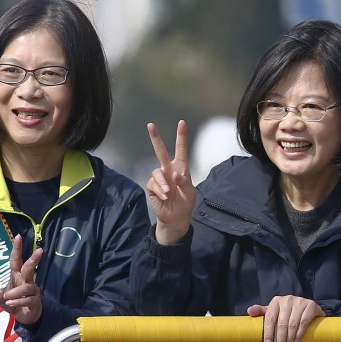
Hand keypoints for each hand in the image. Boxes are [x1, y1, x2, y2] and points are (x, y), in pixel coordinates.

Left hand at [0, 234, 43, 324]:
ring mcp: (32, 291)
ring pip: (26, 288)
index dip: (17, 249)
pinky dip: (17, 302)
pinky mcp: (35, 301)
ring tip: (7, 299)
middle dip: (34, 260)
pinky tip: (10, 304)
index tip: (18, 236)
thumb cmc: (13, 302)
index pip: (17, 260)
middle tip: (40, 250)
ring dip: (14, 293)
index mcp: (17, 276)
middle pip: (30, 268)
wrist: (25, 316)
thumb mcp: (1, 299)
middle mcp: (26, 281)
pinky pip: (27, 300)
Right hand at [146, 120, 195, 244]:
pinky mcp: (152, 187)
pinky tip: (164, 198)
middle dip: (156, 138)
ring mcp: (160, 178)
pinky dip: (159, 191)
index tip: (182, 122)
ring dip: (163, 183)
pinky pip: (153, 184)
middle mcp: (168, 170)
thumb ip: (184, 182)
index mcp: (181, 168)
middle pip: (161, 151)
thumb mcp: (190, 193)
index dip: (181, 136)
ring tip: (168, 193)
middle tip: (150, 125)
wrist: (176, 218)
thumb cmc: (186, 203)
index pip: (181, 150)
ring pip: (156, 172)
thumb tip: (174, 174)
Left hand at [247, 295, 324, 341]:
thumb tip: (249, 311)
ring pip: (292, 324)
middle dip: (280, 339)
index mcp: (276, 301)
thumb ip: (262, 312)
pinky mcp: (310, 306)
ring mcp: (299, 302)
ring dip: (289, 339)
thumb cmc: (288, 311)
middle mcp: (287, 300)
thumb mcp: (274, 311)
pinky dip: (299, 335)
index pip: (269, 318)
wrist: (308, 307)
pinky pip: (303, 323)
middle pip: (281, 323)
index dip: (268, 332)